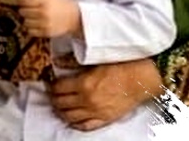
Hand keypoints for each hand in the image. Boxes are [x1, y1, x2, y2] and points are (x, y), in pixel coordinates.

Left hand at [19, 0, 81, 37]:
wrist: (75, 17)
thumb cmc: (62, 5)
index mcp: (44, 1)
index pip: (23, 1)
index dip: (21, 1)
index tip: (22, 2)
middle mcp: (43, 12)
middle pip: (22, 12)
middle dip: (23, 10)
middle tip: (27, 9)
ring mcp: (44, 23)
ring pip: (25, 22)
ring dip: (27, 20)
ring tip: (31, 17)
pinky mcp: (46, 32)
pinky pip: (30, 32)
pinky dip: (31, 28)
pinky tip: (35, 25)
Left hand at [48, 58, 162, 131]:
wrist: (140, 80)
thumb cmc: (120, 68)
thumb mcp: (93, 62)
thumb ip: (73, 63)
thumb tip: (57, 62)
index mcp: (83, 83)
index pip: (57, 88)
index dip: (50, 85)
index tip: (48, 82)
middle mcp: (87, 99)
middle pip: (60, 103)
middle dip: (52, 98)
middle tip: (51, 94)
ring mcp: (95, 111)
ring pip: (69, 116)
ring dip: (60, 111)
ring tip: (58, 106)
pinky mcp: (105, 119)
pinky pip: (85, 126)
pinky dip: (75, 124)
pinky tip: (71, 119)